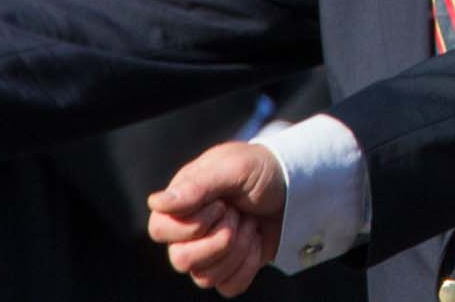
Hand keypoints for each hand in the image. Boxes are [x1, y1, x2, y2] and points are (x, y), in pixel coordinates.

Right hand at [146, 141, 285, 295]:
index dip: (193, 222)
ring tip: (250, 224)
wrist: (299, 186)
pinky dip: (247, 266)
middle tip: (238, 214)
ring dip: (237, 248)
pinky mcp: (230, 268)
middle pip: (180, 260)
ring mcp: (208, 253)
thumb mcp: (234, 167)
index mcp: (182, 203)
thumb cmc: (262, 169)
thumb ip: (197, 186)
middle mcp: (188, 231)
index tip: (221, 202)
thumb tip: (154, 203)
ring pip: (204, 277)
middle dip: (220, 237)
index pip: (160, 229)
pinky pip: (227, 287)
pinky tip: (255, 242)